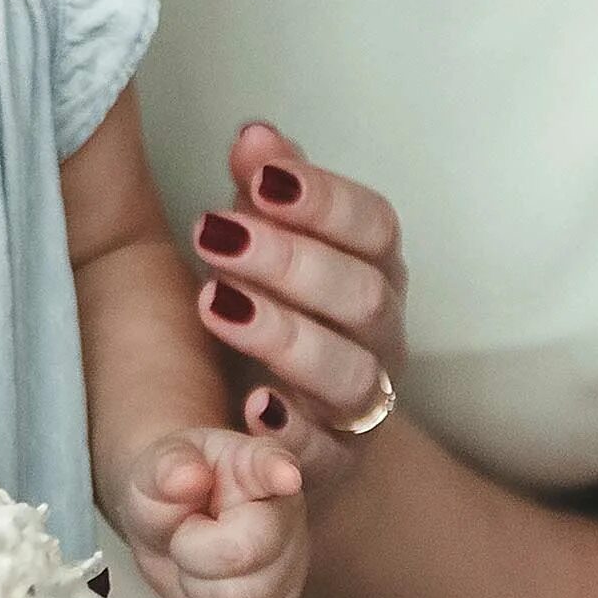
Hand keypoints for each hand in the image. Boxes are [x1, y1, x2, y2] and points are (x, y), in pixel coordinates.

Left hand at [112, 427, 307, 597]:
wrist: (167, 528)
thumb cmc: (168, 489)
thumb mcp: (155, 468)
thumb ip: (166, 467)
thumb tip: (187, 477)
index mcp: (255, 464)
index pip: (270, 464)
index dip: (277, 471)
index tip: (284, 476)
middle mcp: (286, 513)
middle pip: (246, 551)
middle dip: (193, 553)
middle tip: (182, 537)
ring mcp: (291, 564)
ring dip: (199, 589)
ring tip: (194, 563)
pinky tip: (207, 594)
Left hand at [192, 120, 408, 492]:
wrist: (295, 425)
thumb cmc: (282, 309)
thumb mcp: (270, 242)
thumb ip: (265, 189)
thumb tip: (254, 134)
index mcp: (374, 268)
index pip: (375, 226)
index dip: (324, 200)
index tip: (259, 177)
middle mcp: (381, 335)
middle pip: (364, 296)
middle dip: (291, 262)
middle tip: (215, 236)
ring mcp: (364, 403)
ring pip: (350, 373)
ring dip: (284, 335)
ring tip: (216, 304)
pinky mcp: (335, 464)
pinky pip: (327, 453)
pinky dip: (294, 430)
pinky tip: (252, 404)